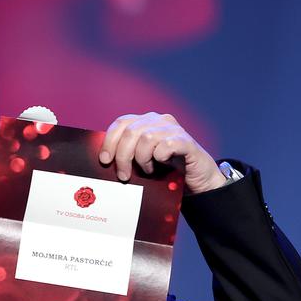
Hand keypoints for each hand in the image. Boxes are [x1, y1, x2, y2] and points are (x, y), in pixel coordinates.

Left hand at [99, 112, 227, 194]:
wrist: (196, 179)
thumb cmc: (166, 170)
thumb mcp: (142, 160)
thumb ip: (126, 155)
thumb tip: (104, 161)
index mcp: (145, 122)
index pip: (121, 123)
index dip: (109, 141)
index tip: (105, 160)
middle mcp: (159, 121)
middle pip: (131, 131)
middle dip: (123, 156)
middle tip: (124, 175)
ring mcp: (174, 129)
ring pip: (146, 138)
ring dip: (142, 158)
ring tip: (147, 170)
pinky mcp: (187, 141)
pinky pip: (166, 145)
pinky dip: (159, 158)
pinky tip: (162, 164)